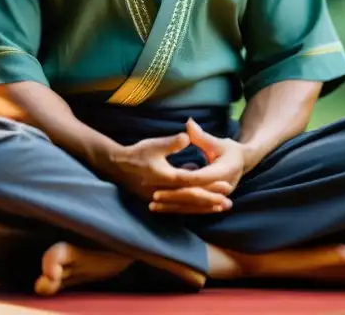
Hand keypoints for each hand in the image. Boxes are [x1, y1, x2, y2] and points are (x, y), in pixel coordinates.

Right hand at [106, 132, 233, 213]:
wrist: (116, 166)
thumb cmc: (137, 153)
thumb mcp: (154, 144)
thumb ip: (172, 142)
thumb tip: (187, 136)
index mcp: (164, 177)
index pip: (191, 183)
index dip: (209, 185)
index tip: (225, 185)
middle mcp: (162, 192)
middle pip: (191, 199)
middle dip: (210, 200)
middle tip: (228, 202)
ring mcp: (159, 200)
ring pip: (185, 207)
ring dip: (203, 208)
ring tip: (220, 208)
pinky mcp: (157, 203)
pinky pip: (178, 208)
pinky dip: (191, 208)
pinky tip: (203, 206)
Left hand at [150, 119, 246, 212]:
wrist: (243, 162)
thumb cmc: (229, 149)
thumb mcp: (216, 142)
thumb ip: (201, 136)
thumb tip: (188, 123)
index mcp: (224, 172)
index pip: (200, 178)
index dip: (182, 179)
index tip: (167, 177)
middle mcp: (221, 189)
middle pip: (194, 194)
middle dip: (174, 197)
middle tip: (153, 197)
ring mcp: (218, 198)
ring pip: (193, 205)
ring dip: (173, 206)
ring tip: (153, 207)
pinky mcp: (212, 203)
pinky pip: (194, 208)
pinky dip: (178, 208)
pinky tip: (162, 209)